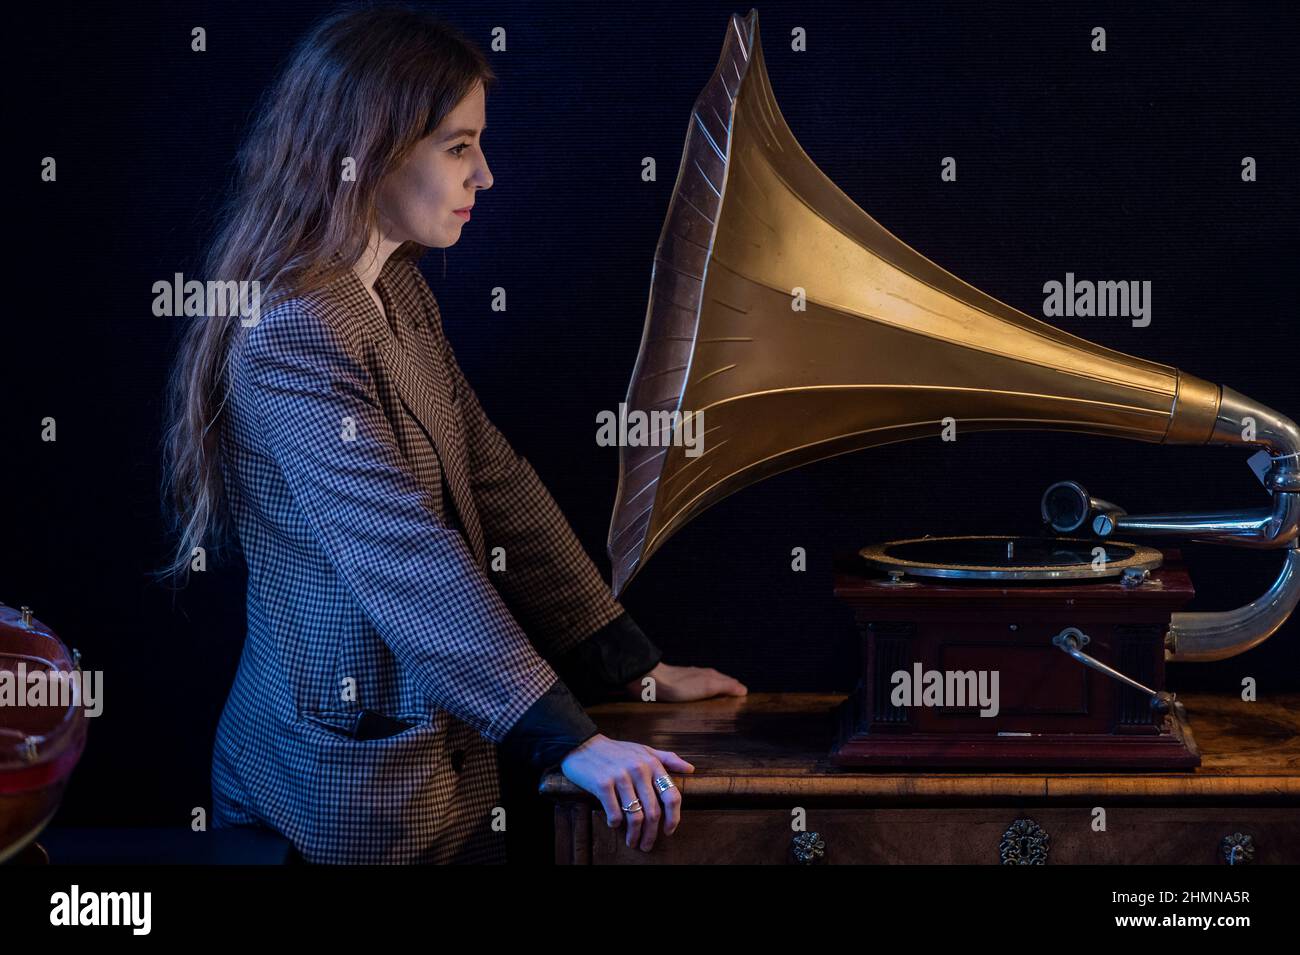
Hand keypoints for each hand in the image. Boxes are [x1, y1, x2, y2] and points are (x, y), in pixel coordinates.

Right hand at [560, 734, 693, 850]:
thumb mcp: (644, 750)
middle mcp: (639, 769)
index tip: (669, 831)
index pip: (671, 796)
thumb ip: (668, 759)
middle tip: (647, 845)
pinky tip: (615, 825)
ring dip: (635, 834)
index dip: (674, 818)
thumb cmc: (616, 750)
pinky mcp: (602, 784)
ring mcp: (620, 776)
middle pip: (653, 812)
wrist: (583, 744)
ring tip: (632, 842)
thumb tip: (691, 769)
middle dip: (651, 834)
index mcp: (652, 763)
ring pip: (635, 816)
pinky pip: (614, 812)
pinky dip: (615, 823)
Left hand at [624, 661, 747, 701]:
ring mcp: (689, 684)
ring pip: (707, 691)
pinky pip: (694, 697)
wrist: (651, 683)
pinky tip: (698, 710)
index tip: (745, 703)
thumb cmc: (679, 685)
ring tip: (720, 711)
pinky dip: (701, 702)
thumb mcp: (707, 685)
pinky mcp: (677, 692)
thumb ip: (726, 686)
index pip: (731, 683)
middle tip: (735, 708)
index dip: (738, 691)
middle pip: (720, 686)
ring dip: (714, 698)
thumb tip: (743, 689)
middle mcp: (701, 677)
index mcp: (711, 676)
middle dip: (728, 694)